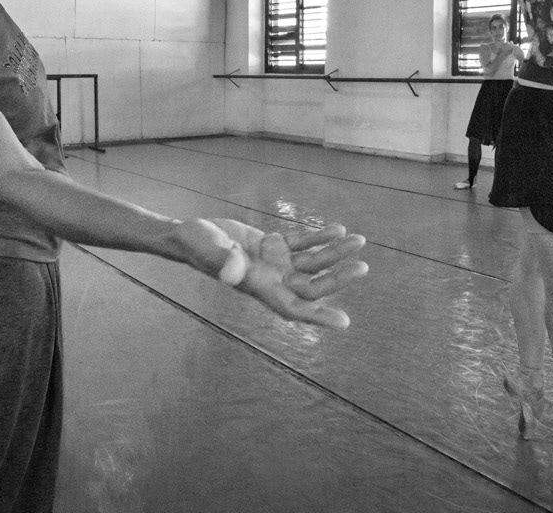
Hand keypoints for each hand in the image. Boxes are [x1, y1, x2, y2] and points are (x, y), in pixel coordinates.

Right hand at [192, 219, 368, 328]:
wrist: (190, 235)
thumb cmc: (196, 245)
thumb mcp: (207, 250)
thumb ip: (221, 261)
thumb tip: (232, 271)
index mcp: (259, 287)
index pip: (294, 308)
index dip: (318, 316)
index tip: (344, 322)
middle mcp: (272, 280)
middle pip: (312, 285)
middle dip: (337, 278)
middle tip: (362, 267)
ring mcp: (275, 264)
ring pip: (312, 263)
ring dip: (335, 254)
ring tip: (359, 240)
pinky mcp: (274, 246)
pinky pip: (303, 245)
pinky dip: (319, 239)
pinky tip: (338, 230)